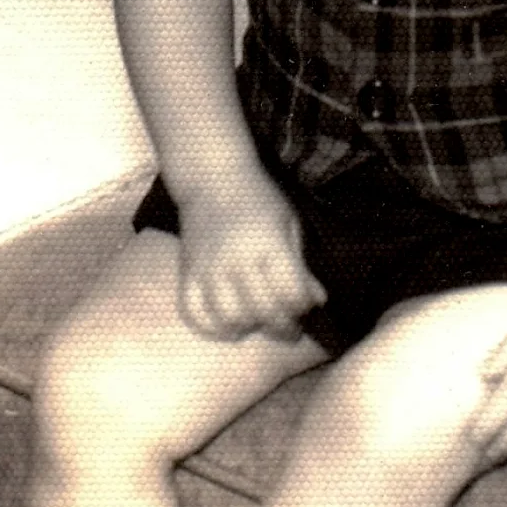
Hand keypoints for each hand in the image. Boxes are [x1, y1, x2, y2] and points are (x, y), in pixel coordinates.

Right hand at [176, 165, 325, 342]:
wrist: (212, 177)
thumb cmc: (258, 199)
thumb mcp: (289, 223)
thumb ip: (301, 264)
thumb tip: (318, 301)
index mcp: (268, 243)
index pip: (290, 293)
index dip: (302, 307)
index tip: (306, 306)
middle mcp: (237, 258)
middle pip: (263, 310)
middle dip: (282, 327)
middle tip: (290, 329)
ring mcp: (209, 267)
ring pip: (228, 317)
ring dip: (248, 328)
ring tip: (257, 323)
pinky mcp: (188, 271)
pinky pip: (192, 311)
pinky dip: (209, 327)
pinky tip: (226, 325)